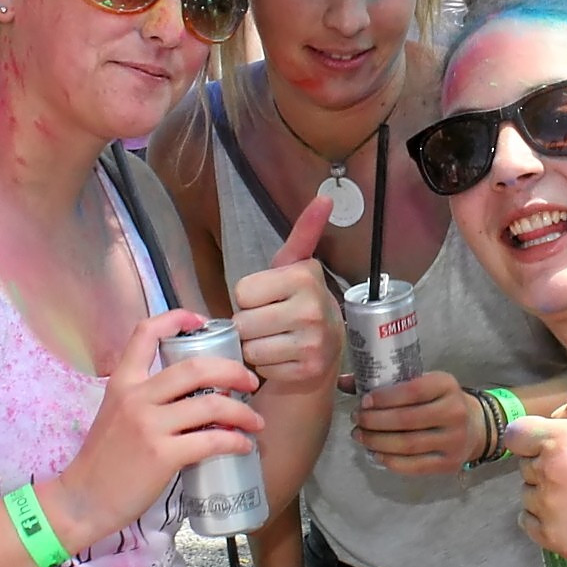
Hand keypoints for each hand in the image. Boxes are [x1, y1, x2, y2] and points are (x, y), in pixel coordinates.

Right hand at [42, 309, 264, 549]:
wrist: (82, 500)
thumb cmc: (103, 460)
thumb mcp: (115, 414)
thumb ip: (146, 398)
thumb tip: (194, 394)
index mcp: (122, 382)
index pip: (145, 333)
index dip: (177, 319)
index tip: (202, 322)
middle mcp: (135, 397)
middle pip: (195, 367)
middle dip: (233, 371)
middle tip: (250, 382)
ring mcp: (149, 426)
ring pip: (211, 404)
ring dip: (243, 412)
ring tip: (255, 422)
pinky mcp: (163, 456)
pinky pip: (212, 441)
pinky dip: (236, 441)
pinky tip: (243, 446)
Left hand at [232, 193, 338, 391]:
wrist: (323, 347)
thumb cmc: (297, 301)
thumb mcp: (294, 265)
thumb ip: (304, 232)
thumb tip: (324, 197)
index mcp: (305, 275)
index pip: (242, 291)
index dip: (249, 297)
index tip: (269, 298)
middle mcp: (313, 308)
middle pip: (244, 321)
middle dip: (250, 324)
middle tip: (270, 322)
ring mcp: (313, 341)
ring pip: (251, 347)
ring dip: (256, 346)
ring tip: (275, 340)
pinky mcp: (308, 369)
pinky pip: (263, 368)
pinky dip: (267, 367)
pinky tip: (283, 358)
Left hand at [353, 370, 483, 473]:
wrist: (475, 426)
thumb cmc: (437, 401)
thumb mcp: (421, 384)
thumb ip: (385, 382)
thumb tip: (341, 381)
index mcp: (446, 385)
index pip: (412, 390)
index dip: (384, 397)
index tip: (363, 402)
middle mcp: (454, 411)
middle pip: (407, 420)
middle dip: (375, 421)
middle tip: (357, 420)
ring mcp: (454, 440)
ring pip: (408, 444)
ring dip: (378, 442)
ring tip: (361, 436)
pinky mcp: (450, 463)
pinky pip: (414, 465)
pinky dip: (391, 461)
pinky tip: (376, 454)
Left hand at [504, 387, 566, 566]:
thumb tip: (555, 415)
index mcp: (561, 441)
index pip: (516, 434)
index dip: (531, 437)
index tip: (552, 444)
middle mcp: (547, 474)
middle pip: (525, 463)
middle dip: (545, 463)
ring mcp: (547, 508)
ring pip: (528, 493)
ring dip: (546, 492)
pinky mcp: (551, 538)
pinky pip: (528, 522)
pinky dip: (543, 518)